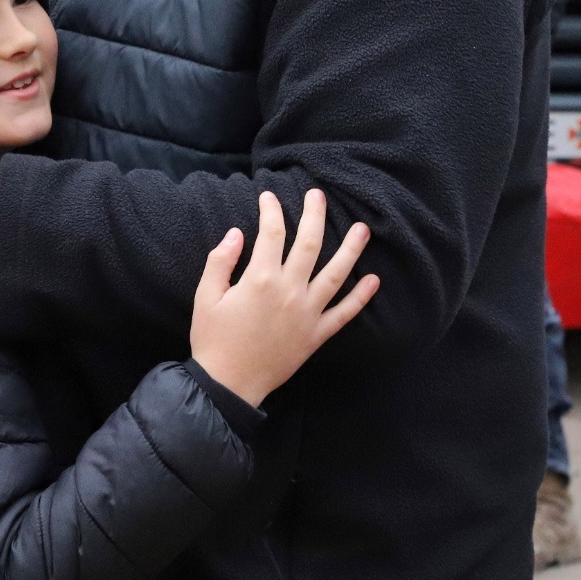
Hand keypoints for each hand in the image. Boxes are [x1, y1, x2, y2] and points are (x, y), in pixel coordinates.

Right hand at [190, 190, 377, 406]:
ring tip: (362, 229)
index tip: (269, 197)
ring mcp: (307, 313)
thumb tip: (236, 233)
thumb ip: (221, 261)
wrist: (228, 384)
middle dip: (315, 215)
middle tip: (319, 195)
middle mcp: (289, 291)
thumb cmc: (213, 339)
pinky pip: (344, 314)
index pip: (271, 232)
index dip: (271, 210)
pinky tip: (374, 281)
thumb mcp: (205, 296)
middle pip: (309, 244)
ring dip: (351, 249)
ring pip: (336, 274)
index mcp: (259, 278)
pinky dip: (361, 298)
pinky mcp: (316, 334)